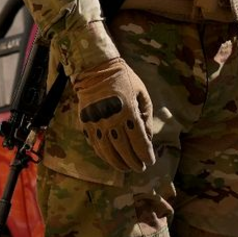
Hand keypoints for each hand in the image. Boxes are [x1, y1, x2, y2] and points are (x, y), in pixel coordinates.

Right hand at [73, 57, 155, 171]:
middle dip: (134, 162)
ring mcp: (97, 123)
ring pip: (109, 152)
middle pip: (125, 150)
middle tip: (140, 167)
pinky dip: (105, 156)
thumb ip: (146, 117)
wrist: (96, 69)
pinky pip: (96, 145)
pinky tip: (112, 159)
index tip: (150, 161)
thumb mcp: (142, 94)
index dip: (146, 154)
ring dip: (119, 163)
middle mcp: (112, 120)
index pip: (139, 141)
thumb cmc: (125, 80)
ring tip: (127, 168)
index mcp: (128, 111)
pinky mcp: (86, 124)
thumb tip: (148, 139)